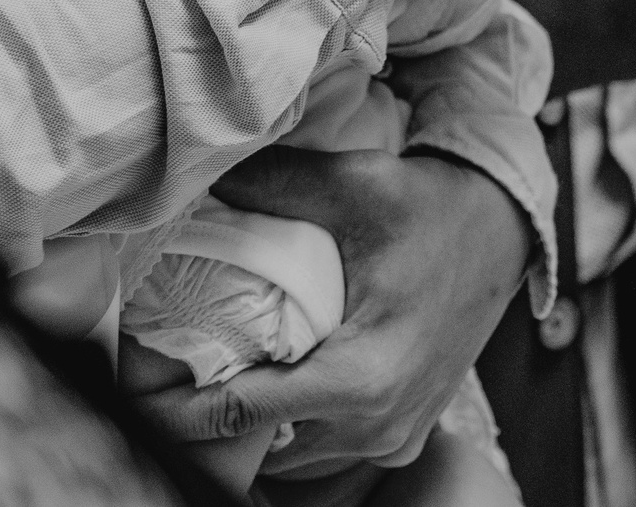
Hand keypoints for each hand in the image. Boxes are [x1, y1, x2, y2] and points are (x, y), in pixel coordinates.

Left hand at [131, 148, 528, 466]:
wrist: (506, 231)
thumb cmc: (434, 208)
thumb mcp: (354, 186)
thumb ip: (271, 186)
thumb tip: (197, 179)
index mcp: (363, 376)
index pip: (239, 416)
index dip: (172, 406)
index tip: (129, 385)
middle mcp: (379, 424)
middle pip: (259, 449)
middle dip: (204, 419)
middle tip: (160, 374)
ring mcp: (396, 438)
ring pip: (291, 457)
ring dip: (250, 427)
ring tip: (206, 378)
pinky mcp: (405, 435)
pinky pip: (327, 451)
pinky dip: (292, 427)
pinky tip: (268, 386)